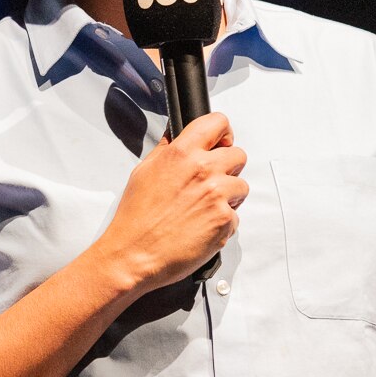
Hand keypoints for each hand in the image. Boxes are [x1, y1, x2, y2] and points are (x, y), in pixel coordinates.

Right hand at [86, 112, 245, 294]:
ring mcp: (217, 196)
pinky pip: (236, 216)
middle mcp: (203, 170)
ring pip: (241, 186)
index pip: (217, 122)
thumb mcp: (143, 172)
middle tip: (212, 181)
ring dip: (229, 196)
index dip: (223, 132)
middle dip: (228, 167)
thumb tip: (176, 136)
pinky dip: (223, 222)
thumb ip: (166, 150)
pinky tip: (202, 226)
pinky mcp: (225, 221)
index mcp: (182, 154)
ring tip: (206, 208)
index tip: (221, 141)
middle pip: (238, 155)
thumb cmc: (135, 218)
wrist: (134, 254)